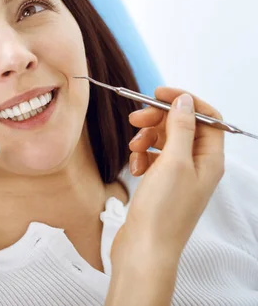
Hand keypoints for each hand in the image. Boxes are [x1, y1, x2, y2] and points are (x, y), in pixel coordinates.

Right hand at [107, 89, 224, 305]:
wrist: (144, 248)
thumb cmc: (163, 211)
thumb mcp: (173, 162)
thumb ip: (180, 127)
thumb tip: (185, 101)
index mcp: (210, 159)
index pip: (207, 117)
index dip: (184, 101)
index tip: (157, 94)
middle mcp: (198, 166)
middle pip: (182, 126)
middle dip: (158, 120)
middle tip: (135, 119)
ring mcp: (179, 175)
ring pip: (164, 141)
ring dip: (146, 138)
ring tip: (133, 149)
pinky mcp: (162, 184)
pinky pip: (153, 158)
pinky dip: (141, 156)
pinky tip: (134, 167)